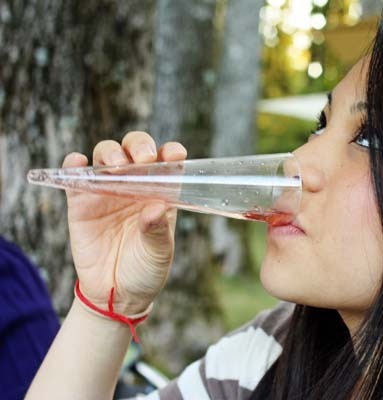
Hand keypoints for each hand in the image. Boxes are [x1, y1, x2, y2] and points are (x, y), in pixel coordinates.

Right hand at [63, 131, 186, 314]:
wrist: (116, 293)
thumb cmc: (145, 270)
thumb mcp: (159, 253)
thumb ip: (157, 230)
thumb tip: (157, 207)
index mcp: (161, 192)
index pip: (168, 162)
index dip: (171, 153)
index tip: (174, 155)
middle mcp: (135, 185)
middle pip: (135, 149)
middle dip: (139, 146)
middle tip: (144, 160)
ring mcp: (107, 190)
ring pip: (107, 155)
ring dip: (111, 153)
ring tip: (117, 166)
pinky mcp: (81, 202)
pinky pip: (75, 176)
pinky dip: (74, 164)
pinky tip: (79, 163)